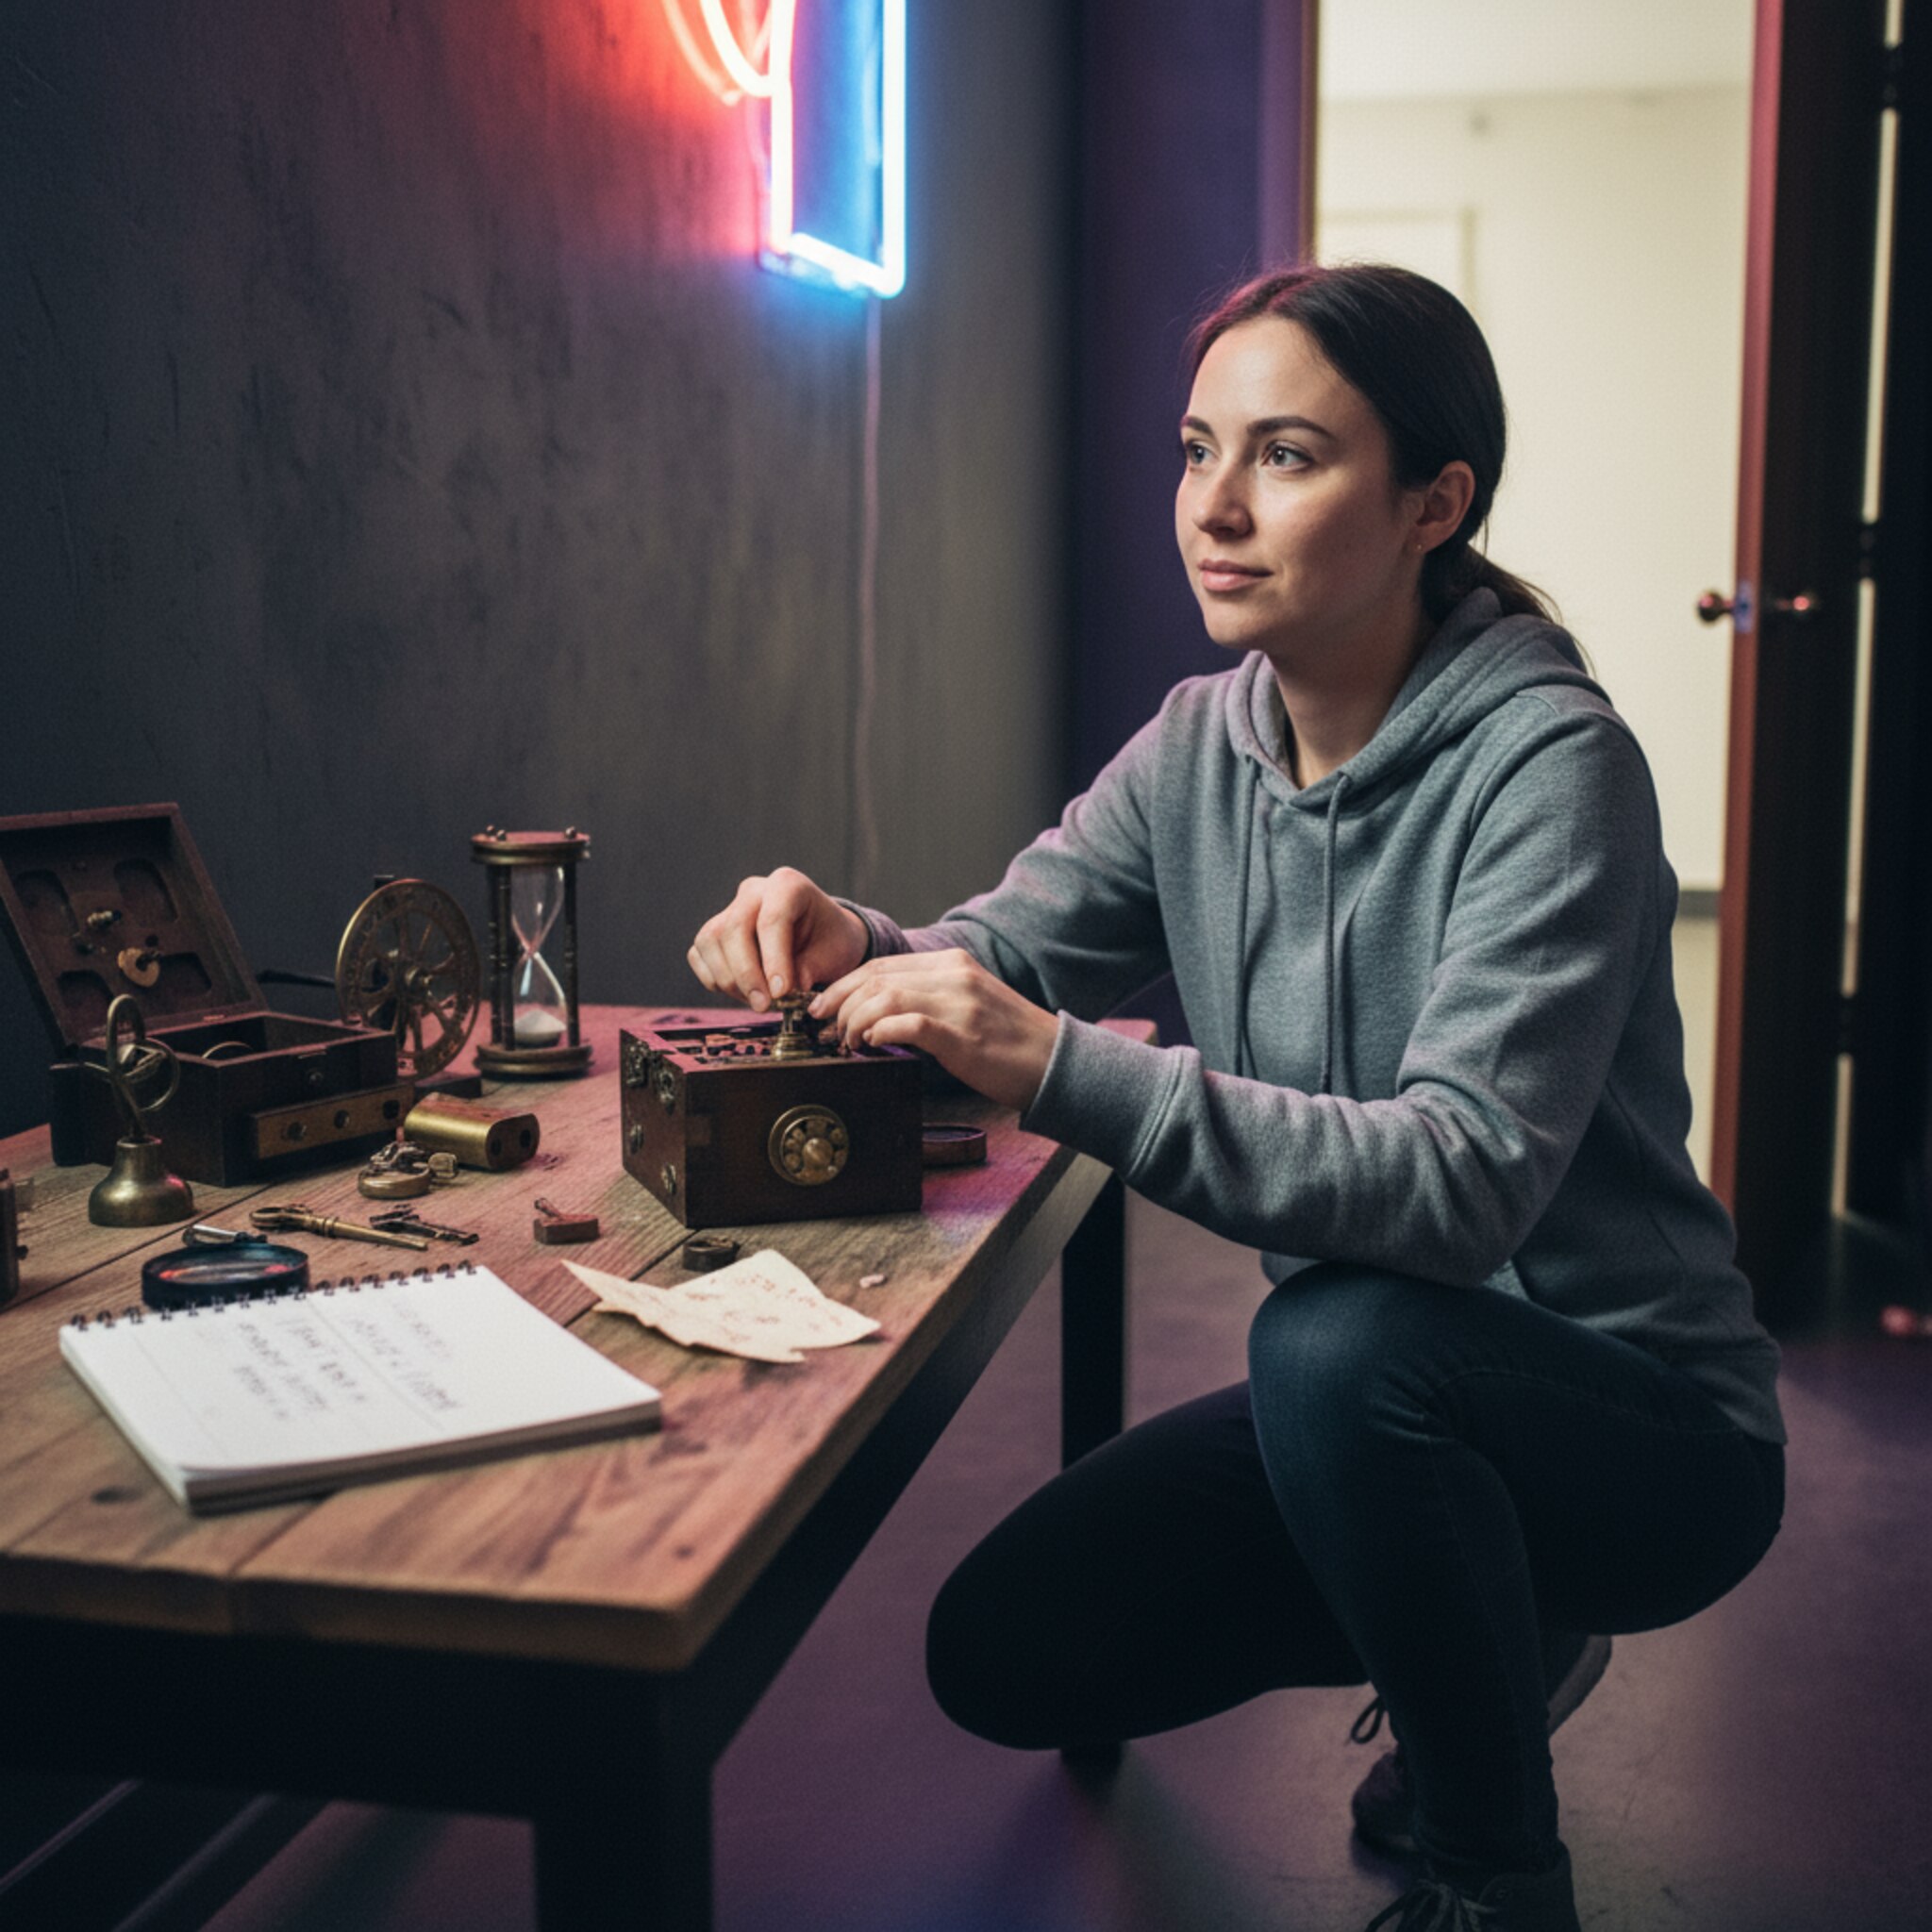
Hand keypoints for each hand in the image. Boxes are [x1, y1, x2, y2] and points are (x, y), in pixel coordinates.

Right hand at [688, 868, 870, 1011]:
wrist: (821, 936)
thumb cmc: (830, 941)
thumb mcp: (834, 954)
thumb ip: (810, 969)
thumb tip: (783, 993)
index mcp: (788, 885)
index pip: (772, 919)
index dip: (774, 959)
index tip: (781, 993)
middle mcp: (754, 891)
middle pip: (733, 929)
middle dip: (746, 974)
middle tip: (764, 1005)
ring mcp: (729, 909)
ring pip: (710, 941)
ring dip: (730, 980)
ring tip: (758, 1001)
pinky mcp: (713, 932)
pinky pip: (699, 954)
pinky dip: (715, 980)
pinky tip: (743, 993)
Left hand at [811, 950, 1058, 1112]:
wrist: (1054, 1061)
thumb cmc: (1007, 1042)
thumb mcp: (967, 1004)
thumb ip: (928, 998)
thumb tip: (877, 1013)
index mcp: (952, 963)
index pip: (882, 964)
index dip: (844, 985)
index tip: (822, 1007)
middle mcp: (954, 974)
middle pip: (876, 977)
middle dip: (838, 1002)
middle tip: (823, 1027)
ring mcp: (960, 1002)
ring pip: (885, 997)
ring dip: (854, 1020)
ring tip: (847, 1042)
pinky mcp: (963, 1033)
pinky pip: (908, 1023)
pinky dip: (879, 1031)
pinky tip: (871, 1044)